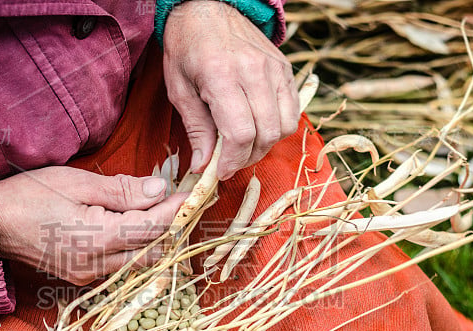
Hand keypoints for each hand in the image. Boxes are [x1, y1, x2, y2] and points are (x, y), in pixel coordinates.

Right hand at [0, 167, 185, 284]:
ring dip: (156, 240)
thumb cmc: (28, 195)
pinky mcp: (83, 277)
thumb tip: (160, 188)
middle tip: (183, 203)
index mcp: (98, 238)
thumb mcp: (76, 182)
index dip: (176, 210)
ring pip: (140, 262)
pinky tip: (137, 229)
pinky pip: (121, 266)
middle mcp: (98, 264)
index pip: (153, 226)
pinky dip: (136, 249)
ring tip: (163, 213)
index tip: (192, 193)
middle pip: (153, 250)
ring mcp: (90, 275)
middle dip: (173, 227)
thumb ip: (122, 190)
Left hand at [163, 0, 299, 179]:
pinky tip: (257, 127)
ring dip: (265, 145)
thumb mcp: (179, 89)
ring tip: (243, 146)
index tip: (220, 172)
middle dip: (247, 157)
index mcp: (222, 75)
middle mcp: (253, 71)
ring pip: (285, 126)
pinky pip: (292, 110)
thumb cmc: (187, 48)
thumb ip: (195, 130)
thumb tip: (203, 166)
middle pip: (266, 134)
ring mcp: (274, 69)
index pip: (240, 133)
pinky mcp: (285, 69)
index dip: (232, 161)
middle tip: (229, 162)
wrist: (207, 8)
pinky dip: (278, 127)